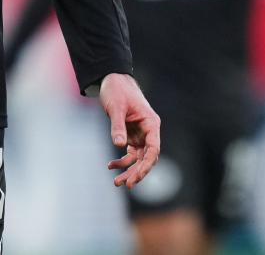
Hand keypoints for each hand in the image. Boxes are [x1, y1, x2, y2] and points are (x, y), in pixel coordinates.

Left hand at [99, 72, 160, 188]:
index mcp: (151, 123)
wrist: (112, 80)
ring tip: (116, 182)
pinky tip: (110, 165)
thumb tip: (119, 146)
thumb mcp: (115, 107)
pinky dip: (121, 161)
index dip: (146, 165)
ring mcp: (141, 134)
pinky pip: (129, 153)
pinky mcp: (132, 135)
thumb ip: (118, 126)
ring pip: (138, 158)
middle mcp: (148, 131)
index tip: (136, 177)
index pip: (153, 149)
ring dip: (129, 170)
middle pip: (146, 157)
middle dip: (137, 172)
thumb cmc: (117, 90)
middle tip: (124, 184)